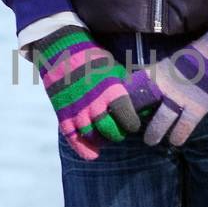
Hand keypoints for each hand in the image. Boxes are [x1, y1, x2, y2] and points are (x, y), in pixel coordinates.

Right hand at [34, 23, 141, 159]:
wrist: (61, 51)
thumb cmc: (92, 58)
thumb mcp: (114, 68)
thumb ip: (126, 87)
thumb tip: (146, 101)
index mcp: (110, 91)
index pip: (128, 118)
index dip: (133, 124)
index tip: (134, 124)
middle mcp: (94, 104)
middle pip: (112, 132)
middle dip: (118, 134)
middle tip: (120, 130)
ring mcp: (77, 111)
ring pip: (93, 136)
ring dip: (102, 140)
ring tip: (106, 137)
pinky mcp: (63, 115)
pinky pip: (73, 139)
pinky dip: (84, 150)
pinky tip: (92, 155)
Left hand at [131, 10, 207, 147]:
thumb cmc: (200, 56)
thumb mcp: (174, 62)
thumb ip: (162, 76)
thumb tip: (149, 89)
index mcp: (158, 71)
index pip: (133, 85)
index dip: (124, 98)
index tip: (119, 108)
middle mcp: (166, 84)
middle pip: (143, 104)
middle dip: (134, 118)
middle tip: (131, 128)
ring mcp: (182, 96)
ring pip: (161, 120)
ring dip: (154, 133)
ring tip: (150, 141)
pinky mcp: (199, 106)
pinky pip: (184, 126)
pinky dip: (178, 136)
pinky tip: (175, 141)